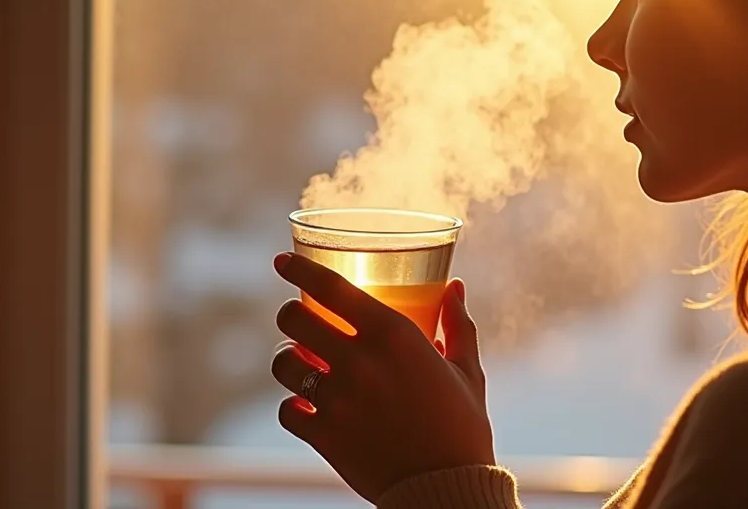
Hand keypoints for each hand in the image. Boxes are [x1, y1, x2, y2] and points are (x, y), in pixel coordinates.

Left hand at [270, 252, 494, 501]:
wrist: (447, 489)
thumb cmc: (462, 427)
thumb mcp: (466, 371)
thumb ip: (458, 326)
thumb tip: (456, 288)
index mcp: (394, 335)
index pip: (330, 287)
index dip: (299, 269)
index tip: (281, 260)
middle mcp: (360, 361)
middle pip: (293, 319)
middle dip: (290, 316)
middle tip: (298, 322)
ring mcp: (337, 399)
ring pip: (282, 363)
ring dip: (288, 361)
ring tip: (302, 366)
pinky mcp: (323, 436)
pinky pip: (286, 411)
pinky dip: (293, 408)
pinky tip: (306, 408)